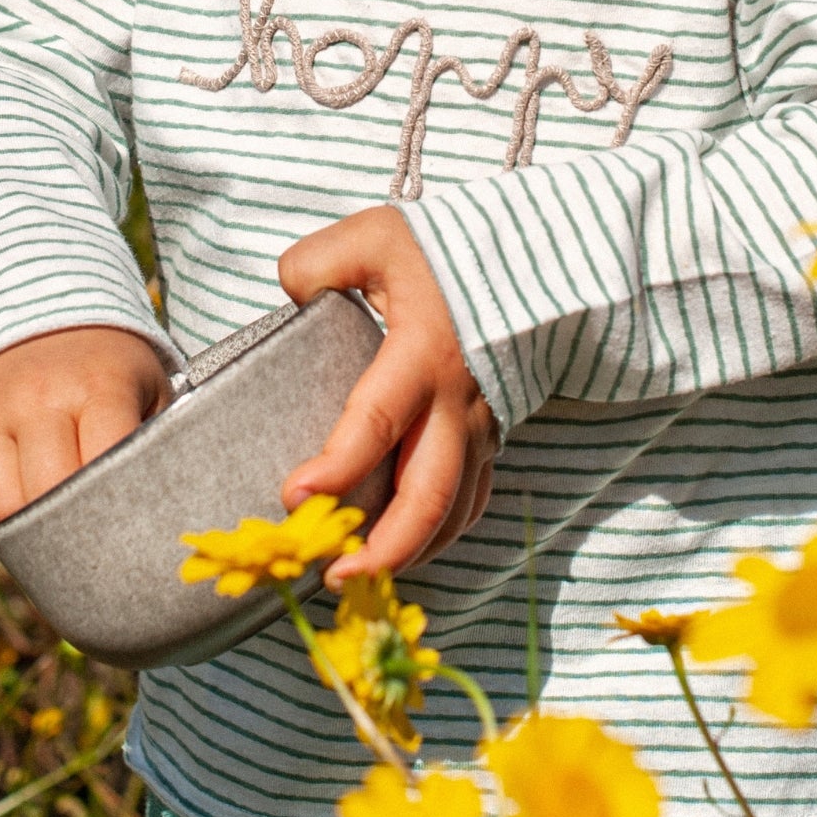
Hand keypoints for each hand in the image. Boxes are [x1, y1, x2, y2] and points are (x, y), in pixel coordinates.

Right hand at [0, 325, 172, 530]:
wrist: (42, 313)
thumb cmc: (108, 372)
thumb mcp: (148, 389)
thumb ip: (159, 444)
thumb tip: (171, 516)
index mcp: (99, 386)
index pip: (105, 465)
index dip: (115, 510)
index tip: (124, 527)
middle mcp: (38, 395)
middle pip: (48, 497)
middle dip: (69, 528)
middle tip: (83, 527)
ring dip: (21, 525)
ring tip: (43, 508)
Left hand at [278, 205, 497, 584]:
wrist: (527, 260)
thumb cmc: (444, 250)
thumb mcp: (376, 237)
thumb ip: (319, 262)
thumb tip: (289, 295)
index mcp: (423, 353)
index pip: (376, 421)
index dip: (337, 466)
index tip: (295, 497)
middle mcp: (456, 402)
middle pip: (427, 494)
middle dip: (380, 546)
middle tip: (331, 577)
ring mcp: (481, 426)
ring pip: (452, 510)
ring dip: (408, 552)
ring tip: (356, 580)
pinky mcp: (492, 436)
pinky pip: (470, 500)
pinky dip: (439, 535)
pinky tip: (403, 550)